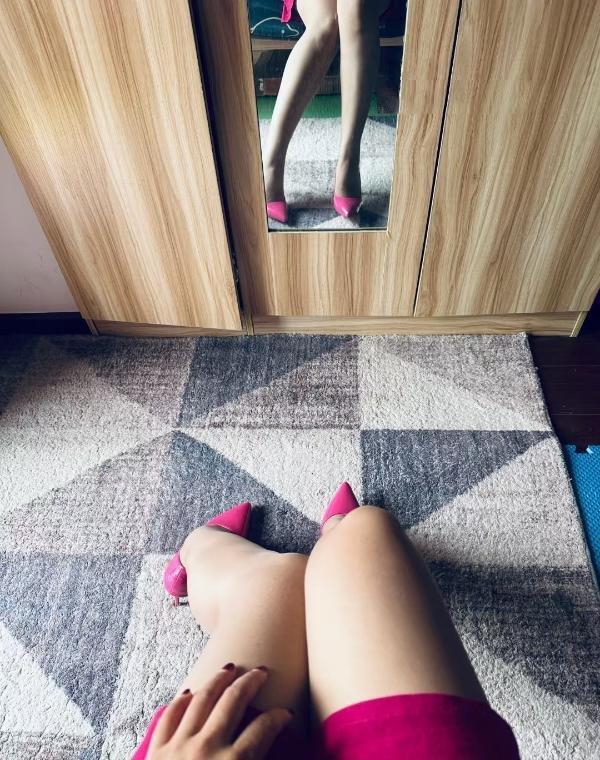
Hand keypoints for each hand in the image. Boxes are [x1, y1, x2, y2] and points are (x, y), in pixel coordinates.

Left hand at [148, 664, 292, 758]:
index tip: (285, 714)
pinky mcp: (156, 753)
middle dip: (250, 681)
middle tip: (261, 671)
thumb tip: (280, 757)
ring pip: (201, 699)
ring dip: (217, 680)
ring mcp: (178, 747)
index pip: (264, 728)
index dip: (278, 718)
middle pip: (233, 700)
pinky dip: (180, 702)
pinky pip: (169, 716)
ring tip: (229, 668)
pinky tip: (190, 693)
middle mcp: (207, 749)